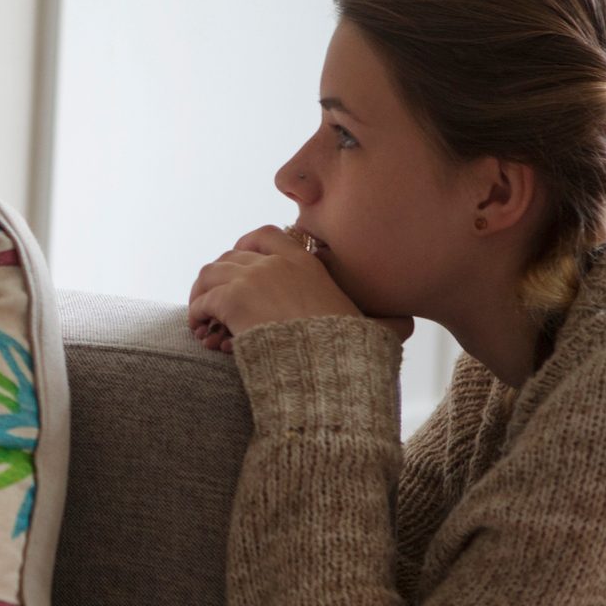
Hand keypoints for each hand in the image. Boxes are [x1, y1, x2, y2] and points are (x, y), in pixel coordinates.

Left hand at [188, 226, 414, 351]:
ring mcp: (252, 278)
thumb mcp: (376, 329)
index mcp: (306, 263)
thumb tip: (409, 324)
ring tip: (204, 319)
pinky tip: (201, 330)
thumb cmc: (353, 354)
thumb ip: (387, 321)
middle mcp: (276, 263)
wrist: (329, 371)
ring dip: (203, 294)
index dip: (247, 248)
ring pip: (210, 273)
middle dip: (220, 276)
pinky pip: (202, 300)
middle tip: (215, 301)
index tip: (240, 268)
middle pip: (231, 255)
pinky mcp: (232, 300)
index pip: (266, 234)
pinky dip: (197, 314)